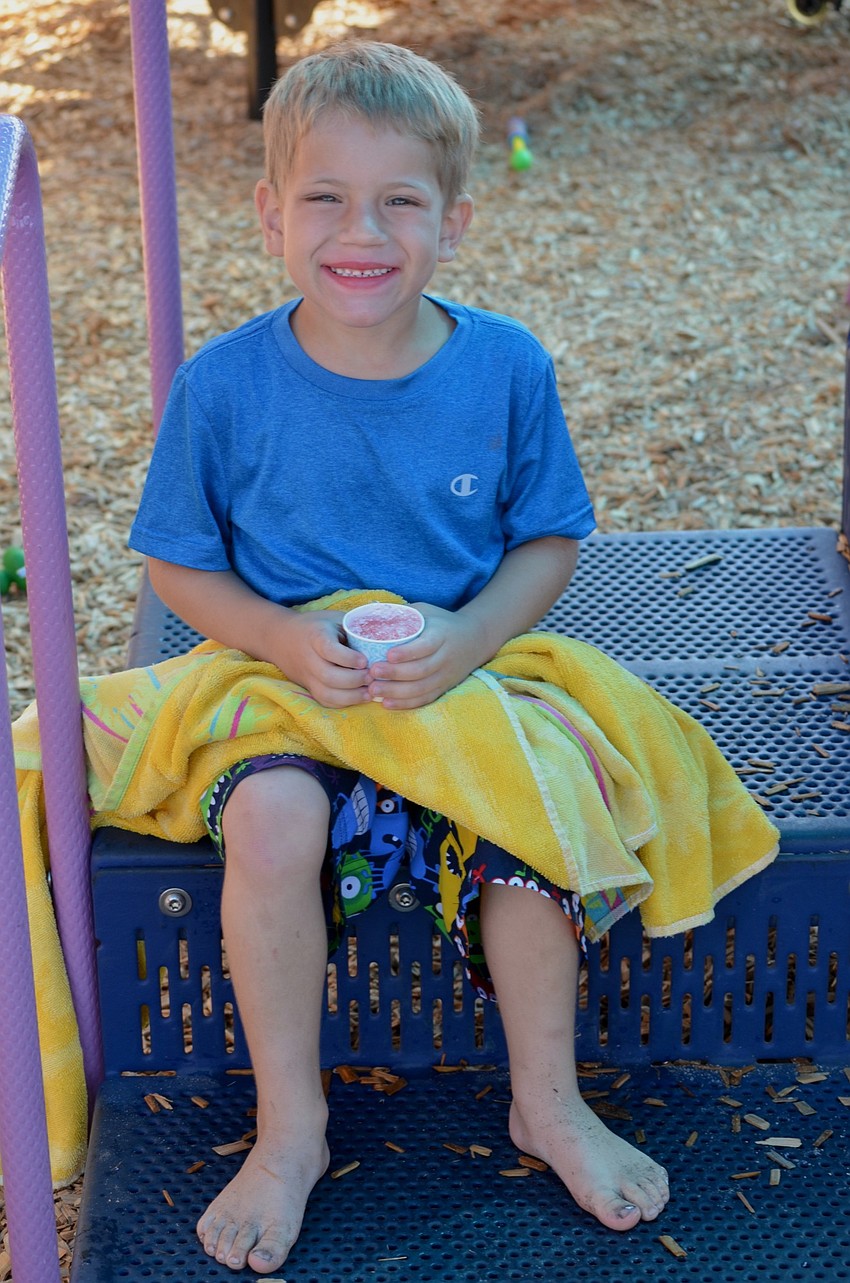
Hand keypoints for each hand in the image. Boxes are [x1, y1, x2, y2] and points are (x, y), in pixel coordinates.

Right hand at [273, 610, 369, 707]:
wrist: (281, 638)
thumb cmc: (316, 626)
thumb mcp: (333, 618)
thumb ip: (353, 626)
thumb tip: (385, 635)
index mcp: (315, 636)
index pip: (329, 650)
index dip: (348, 658)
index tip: (364, 661)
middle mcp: (309, 658)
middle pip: (329, 676)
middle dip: (354, 680)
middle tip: (373, 677)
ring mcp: (307, 676)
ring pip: (326, 693)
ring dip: (351, 696)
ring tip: (370, 692)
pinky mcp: (308, 687)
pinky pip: (325, 701)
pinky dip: (343, 703)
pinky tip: (359, 697)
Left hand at [365, 605, 484, 709]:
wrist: (476, 639)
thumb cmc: (442, 623)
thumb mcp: (427, 611)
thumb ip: (404, 614)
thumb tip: (370, 615)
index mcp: (441, 635)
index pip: (426, 646)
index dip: (408, 652)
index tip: (388, 655)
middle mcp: (445, 657)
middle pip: (421, 670)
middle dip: (395, 674)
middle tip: (372, 673)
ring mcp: (445, 675)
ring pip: (421, 688)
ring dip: (396, 692)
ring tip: (373, 690)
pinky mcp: (443, 688)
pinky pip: (424, 699)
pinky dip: (406, 704)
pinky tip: (386, 703)